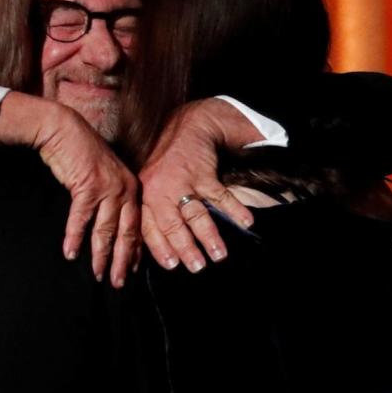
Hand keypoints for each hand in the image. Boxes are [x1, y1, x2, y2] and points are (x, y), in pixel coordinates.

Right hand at [0, 93, 139, 287]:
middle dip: (123, 262)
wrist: (63, 129)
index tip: (133, 271)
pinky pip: (81, 219)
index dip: (135, 251)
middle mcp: (125, 189)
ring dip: (100, 256)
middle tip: (119, 283)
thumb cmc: (81, 154)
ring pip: (106, 231)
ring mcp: (108, 188)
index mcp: (131, 188)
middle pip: (127, 233)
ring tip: (97, 274)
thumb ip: (110, 198)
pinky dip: (75, 237)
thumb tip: (108, 224)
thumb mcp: (103, 177)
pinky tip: (70, 253)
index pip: (137, 226)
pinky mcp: (88, 186)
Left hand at [139, 99, 257, 271]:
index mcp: (146, 197)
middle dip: (186, 249)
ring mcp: (182, 182)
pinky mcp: (203, 173)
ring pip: (196, 215)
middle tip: (197, 267)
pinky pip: (220, 195)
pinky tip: (245, 222)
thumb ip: (152, 212)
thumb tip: (156, 249)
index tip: (172, 265)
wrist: (184, 125)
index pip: (150, 228)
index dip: (160, 248)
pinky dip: (234, 210)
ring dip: (209, 236)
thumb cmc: (164, 162)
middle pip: (173, 226)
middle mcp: (161, 191)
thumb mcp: (148, 184)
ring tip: (220, 255)